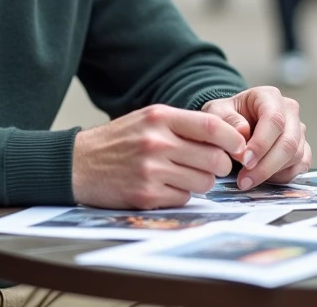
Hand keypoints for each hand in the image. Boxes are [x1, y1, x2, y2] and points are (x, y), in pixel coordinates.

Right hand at [72, 105, 246, 209]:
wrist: (77, 164)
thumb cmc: (118, 141)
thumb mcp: (148, 119)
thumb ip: (184, 124)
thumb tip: (229, 137)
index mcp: (160, 117)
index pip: (212, 126)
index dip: (233, 139)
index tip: (239, 147)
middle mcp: (157, 142)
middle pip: (214, 159)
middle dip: (218, 166)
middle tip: (207, 165)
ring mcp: (151, 170)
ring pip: (204, 183)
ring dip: (199, 182)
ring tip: (180, 175)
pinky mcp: (146, 195)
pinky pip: (184, 199)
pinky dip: (180, 195)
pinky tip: (162, 186)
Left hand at [200, 86, 309, 190]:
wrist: (233, 124)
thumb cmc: (226, 117)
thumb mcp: (216, 113)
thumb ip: (227, 120)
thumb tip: (243, 133)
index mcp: (269, 96)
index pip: (274, 120)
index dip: (261, 143)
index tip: (245, 161)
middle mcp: (289, 111)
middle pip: (289, 142)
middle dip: (266, 165)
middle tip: (245, 180)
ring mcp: (299, 130)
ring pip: (296, 156)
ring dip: (272, 173)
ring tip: (248, 180)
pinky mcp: (303, 148)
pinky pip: (300, 167)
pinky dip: (282, 177)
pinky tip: (263, 178)